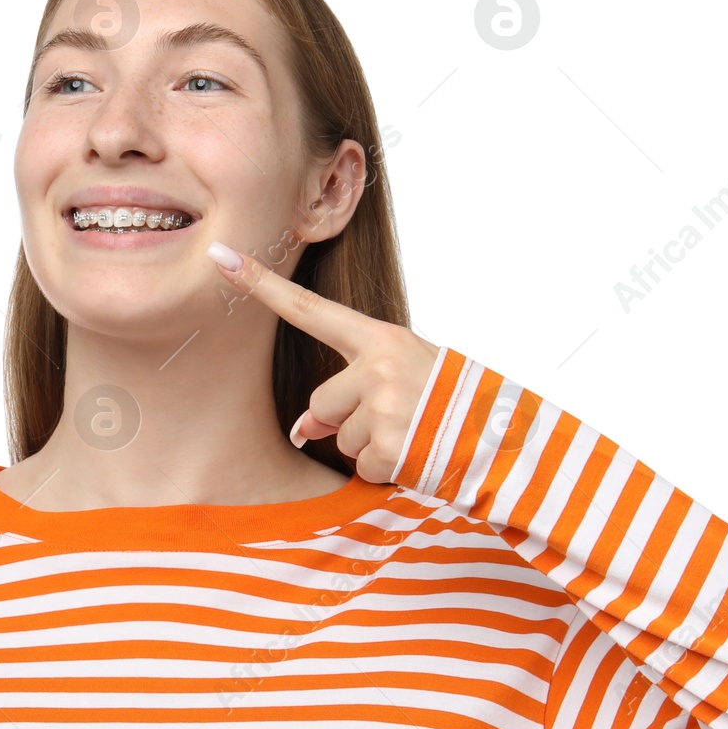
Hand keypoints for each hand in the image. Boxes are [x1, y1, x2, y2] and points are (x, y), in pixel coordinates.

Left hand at [207, 241, 440, 483]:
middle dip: (347, 423)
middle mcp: (379, 365)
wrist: (505, 437)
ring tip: (412, 436)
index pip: (310, 309)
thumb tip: (302, 430)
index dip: (262, 285)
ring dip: (370, 447)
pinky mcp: (390, 442)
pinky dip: (386, 471)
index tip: (221, 257)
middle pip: (322, 404)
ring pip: (341, 438)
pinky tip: (415, 457)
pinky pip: (363, 466)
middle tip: (396, 421)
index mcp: (382, 340)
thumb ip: (351, 393)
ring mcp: (384, 404)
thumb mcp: (401, 383)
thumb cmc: (450, 405)